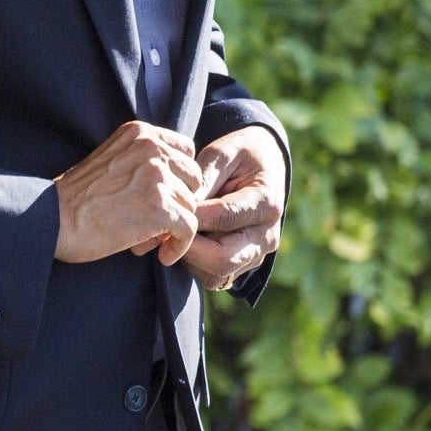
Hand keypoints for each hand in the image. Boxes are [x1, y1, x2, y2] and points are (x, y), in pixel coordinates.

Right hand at [53, 121, 202, 266]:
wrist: (52, 220)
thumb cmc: (77, 197)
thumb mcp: (111, 157)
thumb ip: (142, 157)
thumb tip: (179, 179)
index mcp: (140, 132)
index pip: (185, 151)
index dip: (178, 179)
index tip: (162, 199)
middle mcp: (151, 147)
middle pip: (193, 177)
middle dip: (180, 202)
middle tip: (158, 223)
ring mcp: (156, 176)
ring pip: (192, 205)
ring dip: (176, 227)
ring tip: (153, 239)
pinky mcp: (159, 207)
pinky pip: (189, 228)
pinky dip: (180, 246)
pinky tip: (163, 255)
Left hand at [182, 127, 284, 290]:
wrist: (266, 166)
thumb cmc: (241, 156)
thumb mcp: (223, 153)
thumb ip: (203, 177)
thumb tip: (181, 205)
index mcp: (266, 202)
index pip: (225, 217)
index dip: (192, 216)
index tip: (167, 209)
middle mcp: (266, 235)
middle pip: (222, 259)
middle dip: (187, 247)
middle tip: (164, 229)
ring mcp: (257, 254)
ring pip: (216, 273)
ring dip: (189, 258)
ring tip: (175, 232)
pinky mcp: (244, 265)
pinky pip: (215, 278)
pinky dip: (195, 264)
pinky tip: (187, 240)